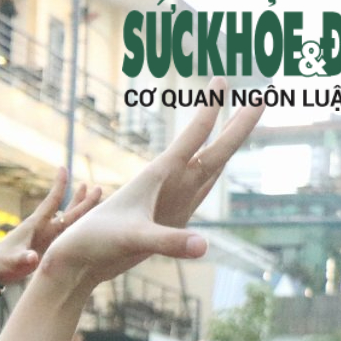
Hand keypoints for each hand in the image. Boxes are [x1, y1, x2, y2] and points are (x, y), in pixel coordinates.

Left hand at [0, 170, 103, 285]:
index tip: (63, 168)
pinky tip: (85, 227)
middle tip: (97, 186)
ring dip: (80, 210)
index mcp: (34, 226)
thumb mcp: (11, 262)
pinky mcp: (45, 249)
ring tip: (92, 196)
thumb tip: (33, 258)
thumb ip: (22, 259)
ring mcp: (44, 239)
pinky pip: (65, 236)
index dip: (59, 186)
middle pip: (67, 211)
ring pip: (68, 222)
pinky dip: (77, 229)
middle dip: (81, 200)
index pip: (51, 202)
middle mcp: (42, 229)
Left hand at [40, 93, 263, 286]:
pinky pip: (199, 192)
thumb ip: (168, 242)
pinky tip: (218, 167)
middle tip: (261, 97)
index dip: (209, 109)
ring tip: (245, 120)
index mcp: (158, 176)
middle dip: (238, 124)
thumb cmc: (97, 242)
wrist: (79, 260)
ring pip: (209, 167)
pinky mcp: (170, 220)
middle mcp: (169, 184)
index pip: (193, 136)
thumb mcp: (134, 240)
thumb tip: (203, 246)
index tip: (221, 80)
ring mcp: (172, 201)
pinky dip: (213, 176)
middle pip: (213, 150)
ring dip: (228, 144)